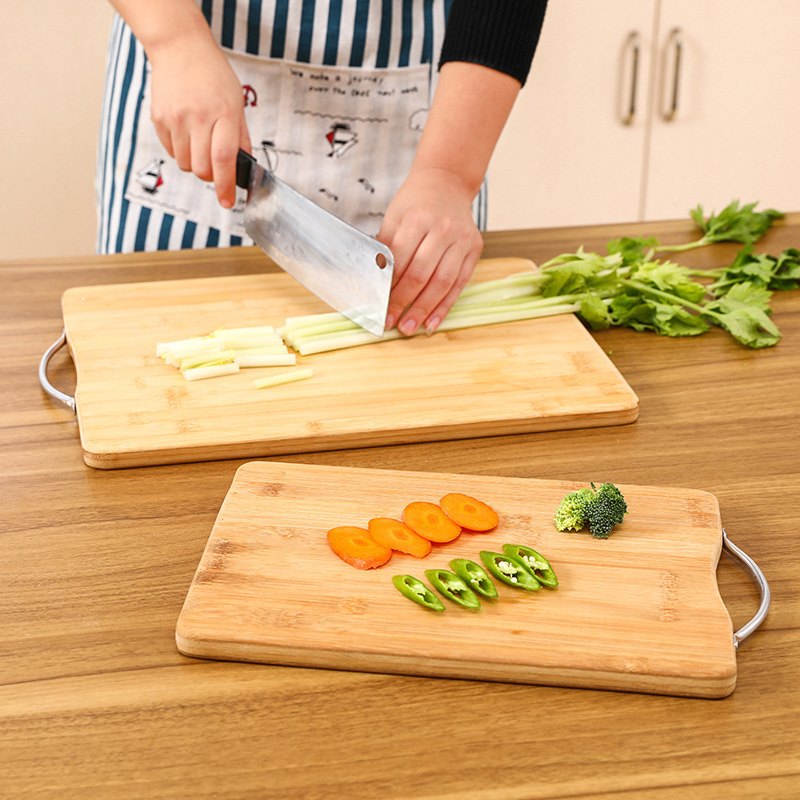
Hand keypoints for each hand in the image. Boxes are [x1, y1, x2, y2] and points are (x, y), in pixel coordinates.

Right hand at [148, 32, 249, 207]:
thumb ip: (241, 138)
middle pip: (202, 169)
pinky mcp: (159, 118)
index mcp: (223, 114)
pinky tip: (187, 132)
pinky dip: (182, 151)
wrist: (180, 48)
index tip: (227, 202)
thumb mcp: (236, 104)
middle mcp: (198, 117)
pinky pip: (172, 151)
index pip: (224, 159)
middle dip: (211, 176)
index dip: (226, 186)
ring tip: (200, 142)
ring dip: (195, 163)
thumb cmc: (213, 75)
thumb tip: (243, 168)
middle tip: (216, 167)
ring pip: (185, 164)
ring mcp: (175, 118)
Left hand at [378, 167, 483, 334]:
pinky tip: (433, 322)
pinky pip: (459, 284)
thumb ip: (385, 248)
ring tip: (410, 328)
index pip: (401, 260)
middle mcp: (443, 229)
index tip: (378, 306)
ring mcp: (462, 240)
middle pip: (422, 274)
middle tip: (391, 322)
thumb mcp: (393, 217)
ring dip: (425, 309)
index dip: (389, 286)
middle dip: (404, 302)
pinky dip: (445, 306)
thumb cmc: (415, 203)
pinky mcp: (474, 249)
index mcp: (418, 218)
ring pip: (443, 282)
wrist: (446, 183)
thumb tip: (372, 283)